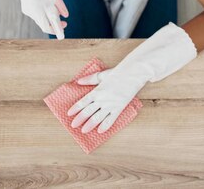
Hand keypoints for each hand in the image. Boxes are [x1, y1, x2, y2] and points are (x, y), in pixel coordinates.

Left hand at [66, 22, 197, 133]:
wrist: (134, 73)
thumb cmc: (118, 72)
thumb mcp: (102, 75)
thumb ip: (91, 79)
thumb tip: (78, 81)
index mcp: (97, 90)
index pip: (83, 102)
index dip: (76, 108)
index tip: (69, 114)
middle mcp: (102, 99)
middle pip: (88, 111)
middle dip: (80, 119)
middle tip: (73, 126)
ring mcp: (111, 104)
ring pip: (98, 117)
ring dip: (90, 124)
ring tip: (84, 130)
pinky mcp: (119, 107)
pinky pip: (111, 119)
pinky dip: (105, 126)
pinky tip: (100, 131)